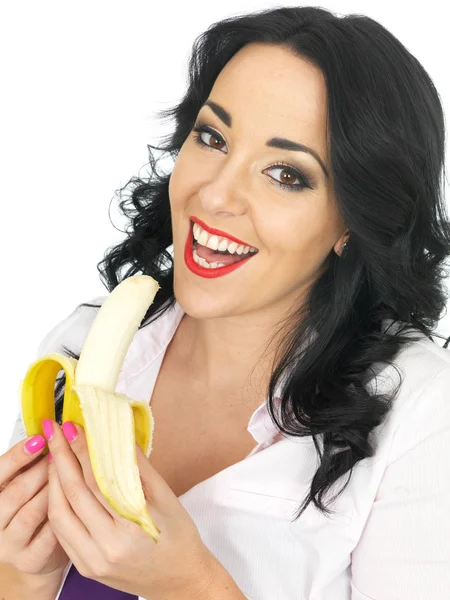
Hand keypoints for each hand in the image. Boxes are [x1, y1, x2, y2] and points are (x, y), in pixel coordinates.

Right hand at [0, 435, 68, 574]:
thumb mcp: (30, 481)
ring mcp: (9, 544)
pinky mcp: (29, 560)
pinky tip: (76, 505)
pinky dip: (63, 517)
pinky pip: (48, 536)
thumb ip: (34, 461)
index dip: (18, 455)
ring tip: (71, 475)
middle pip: (15, 492)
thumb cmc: (37, 504)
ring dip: (53, 491)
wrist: (41, 548)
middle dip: (41, 470)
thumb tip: (53, 429)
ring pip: (31, 513)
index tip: (41, 438)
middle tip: (63, 455)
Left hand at [45, 420, 214, 598]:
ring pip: (60, 514)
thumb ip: (138, 466)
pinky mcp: (85, 567)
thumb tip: (117, 435)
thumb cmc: (179, 537)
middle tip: (56, 432)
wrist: (180, 579)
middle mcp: (105, 549)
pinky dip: (57, 504)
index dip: (82, 451)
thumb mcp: (166, 498)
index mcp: (130, 530)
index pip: (96, 481)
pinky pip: (62, 532)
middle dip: (61, 458)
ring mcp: (92, 561)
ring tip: (55, 454)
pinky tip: (59, 485)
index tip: (74, 427)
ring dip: (53, 480)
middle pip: (73, 495)